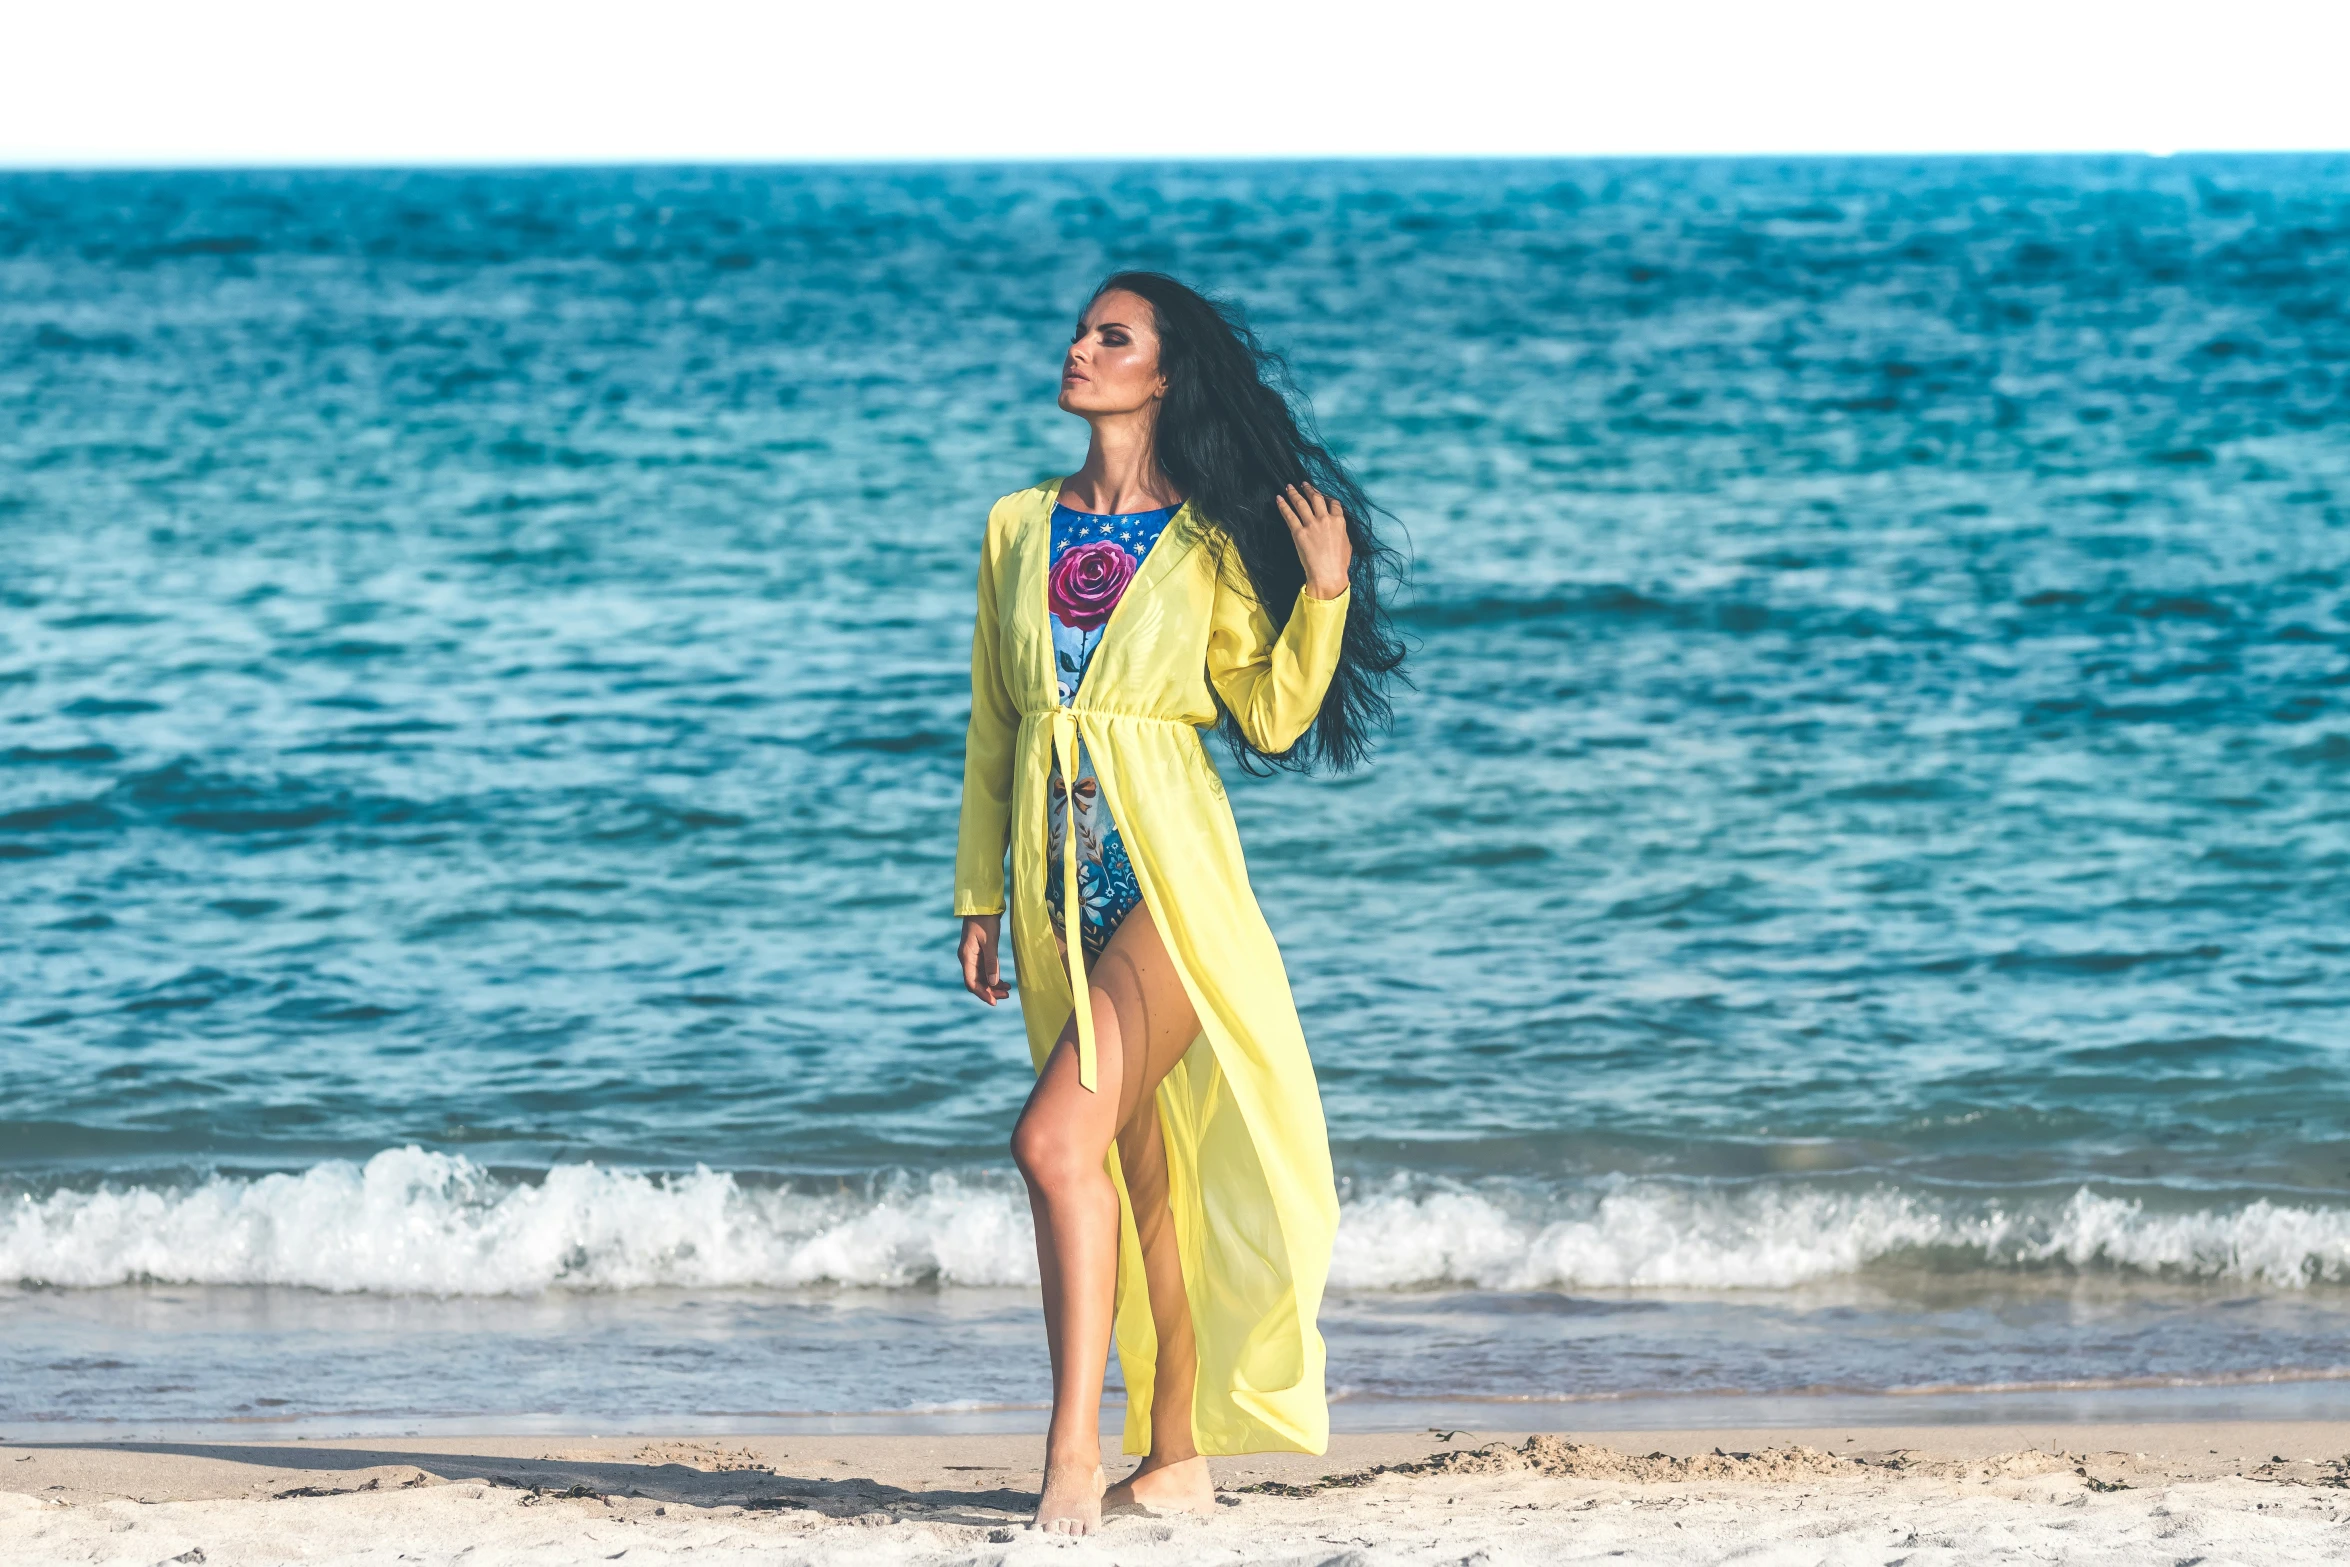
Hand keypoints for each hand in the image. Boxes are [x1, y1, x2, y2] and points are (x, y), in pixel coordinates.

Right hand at [959, 913, 1010, 1004]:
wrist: (982, 904)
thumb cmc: (985, 920)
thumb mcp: (990, 941)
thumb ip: (991, 962)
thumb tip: (993, 983)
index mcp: (966, 956)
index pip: (971, 982)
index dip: (983, 994)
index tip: (994, 1002)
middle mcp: (967, 958)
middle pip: (976, 982)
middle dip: (990, 991)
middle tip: (1006, 996)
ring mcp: (972, 956)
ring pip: (981, 977)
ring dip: (993, 985)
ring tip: (1008, 989)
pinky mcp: (978, 953)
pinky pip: (984, 970)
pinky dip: (993, 976)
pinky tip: (1004, 981)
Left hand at [1276, 483, 1352, 599]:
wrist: (1328, 574)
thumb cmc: (1339, 564)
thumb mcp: (1347, 544)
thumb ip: (1342, 531)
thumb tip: (1338, 527)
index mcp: (1339, 521)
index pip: (1334, 503)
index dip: (1327, 498)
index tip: (1322, 495)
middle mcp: (1325, 519)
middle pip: (1316, 498)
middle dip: (1309, 489)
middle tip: (1303, 484)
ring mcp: (1311, 525)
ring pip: (1301, 503)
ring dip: (1294, 493)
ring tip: (1289, 487)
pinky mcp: (1299, 532)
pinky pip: (1289, 515)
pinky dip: (1283, 505)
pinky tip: (1279, 499)